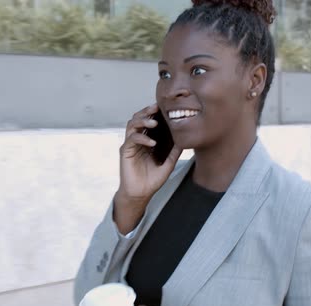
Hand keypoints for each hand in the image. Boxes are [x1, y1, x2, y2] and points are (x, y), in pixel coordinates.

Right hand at [114, 104, 182, 232]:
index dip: (154, 112)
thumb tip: (184, 139)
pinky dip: (142, 137)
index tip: (165, 107)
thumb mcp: (168, 164)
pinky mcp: (125, 151)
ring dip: (142, 120)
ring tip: (154, 122)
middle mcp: (137, 139)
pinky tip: (152, 142)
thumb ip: (174, 152)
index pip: (149, 120)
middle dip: (147, 111)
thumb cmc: (152, 180)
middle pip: (138, 117)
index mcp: (147, 139)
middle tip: (157, 107)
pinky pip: (131, 139)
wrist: (141, 194)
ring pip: (132, 124)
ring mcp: (130, 144)